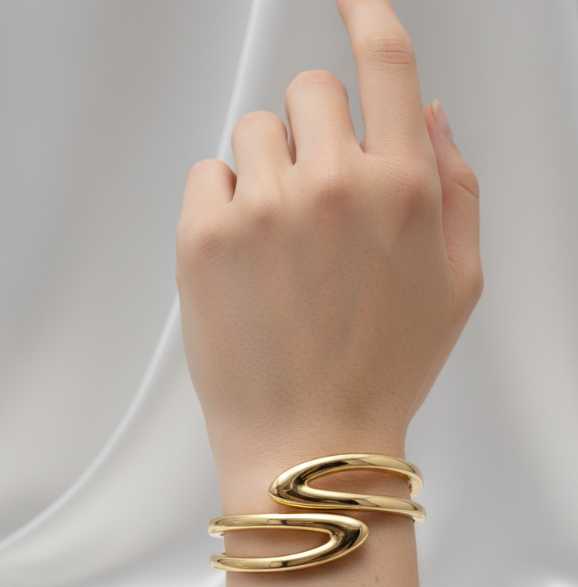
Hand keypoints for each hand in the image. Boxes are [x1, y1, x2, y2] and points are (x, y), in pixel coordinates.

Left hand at [176, 0, 480, 495]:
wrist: (310, 440)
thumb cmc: (385, 369)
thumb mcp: (457, 282)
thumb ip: (454, 185)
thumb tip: (428, 114)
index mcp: (402, 188)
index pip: (385, 61)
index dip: (366, 11)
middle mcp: (333, 183)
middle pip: (311, 92)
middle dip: (318, 133)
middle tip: (319, 200)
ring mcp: (263, 205)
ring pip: (256, 130)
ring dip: (271, 171)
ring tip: (283, 246)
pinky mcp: (204, 233)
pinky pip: (210, 171)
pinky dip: (227, 202)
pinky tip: (248, 260)